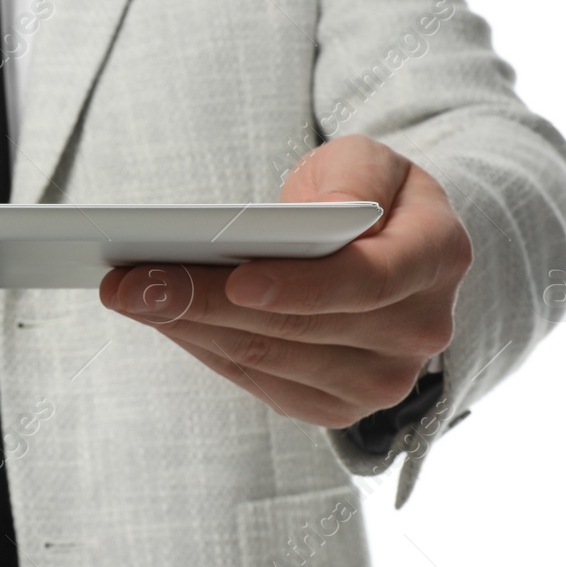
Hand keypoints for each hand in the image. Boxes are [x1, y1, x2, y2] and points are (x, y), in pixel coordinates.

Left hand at [100, 134, 470, 428]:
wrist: (387, 248)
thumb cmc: (368, 193)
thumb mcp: (368, 159)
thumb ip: (355, 177)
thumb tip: (328, 217)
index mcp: (436, 257)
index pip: (368, 281)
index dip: (301, 286)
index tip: (236, 280)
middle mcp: (419, 330)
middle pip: (300, 327)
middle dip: (204, 301)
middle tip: (130, 280)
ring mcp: (383, 379)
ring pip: (269, 358)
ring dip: (188, 327)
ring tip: (128, 295)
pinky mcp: (338, 406)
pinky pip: (259, 382)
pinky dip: (203, 348)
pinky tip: (160, 318)